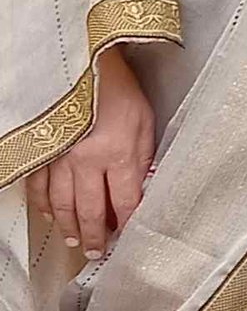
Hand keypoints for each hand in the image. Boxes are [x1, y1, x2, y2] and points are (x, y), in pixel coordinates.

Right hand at [26, 44, 154, 255]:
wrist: (83, 57)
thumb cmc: (118, 87)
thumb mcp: (144, 121)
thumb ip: (143, 158)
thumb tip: (141, 191)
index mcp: (118, 153)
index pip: (124, 203)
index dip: (126, 224)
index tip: (127, 236)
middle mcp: (86, 160)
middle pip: (89, 211)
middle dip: (95, 236)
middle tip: (98, 252)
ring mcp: (58, 156)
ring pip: (61, 204)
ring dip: (69, 226)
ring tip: (76, 240)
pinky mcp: (40, 149)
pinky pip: (37, 186)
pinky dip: (43, 205)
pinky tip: (50, 215)